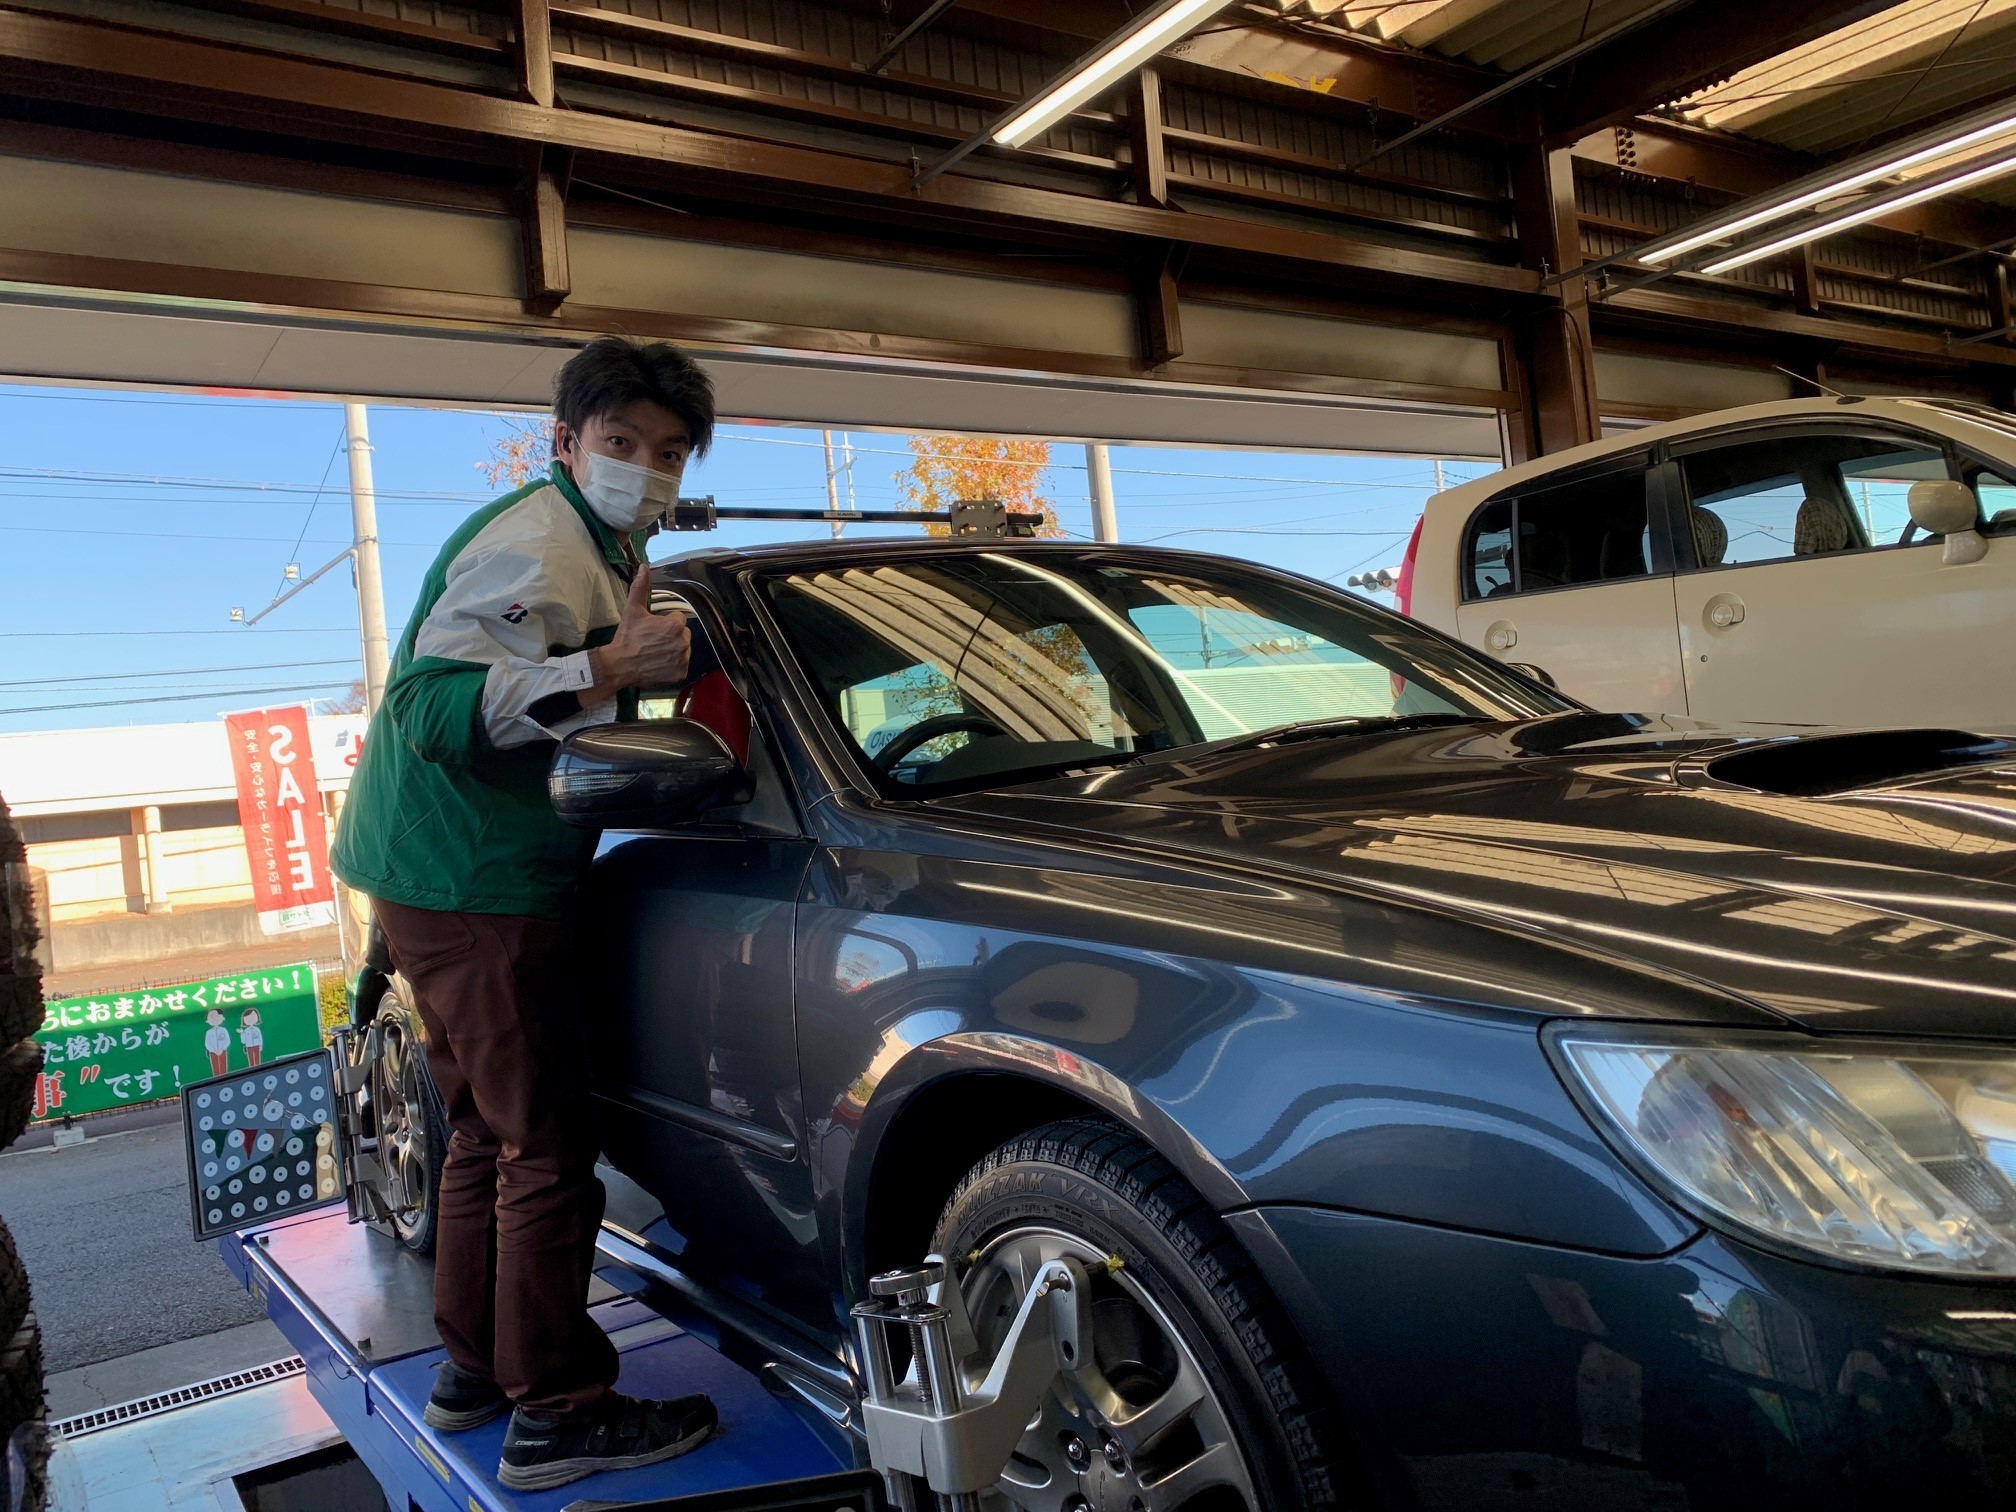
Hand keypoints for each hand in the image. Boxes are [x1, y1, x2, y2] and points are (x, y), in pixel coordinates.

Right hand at [597, 569, 690, 691]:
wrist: (620, 665)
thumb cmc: (627, 636)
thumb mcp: (632, 610)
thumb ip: (640, 587)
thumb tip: (644, 567)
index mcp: (675, 625)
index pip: (678, 618)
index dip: (664, 622)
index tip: (652, 628)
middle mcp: (683, 642)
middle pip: (682, 634)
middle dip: (671, 635)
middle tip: (653, 641)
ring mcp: (683, 659)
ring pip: (683, 649)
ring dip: (673, 649)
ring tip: (656, 652)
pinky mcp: (681, 673)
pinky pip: (681, 665)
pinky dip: (673, 665)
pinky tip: (659, 663)